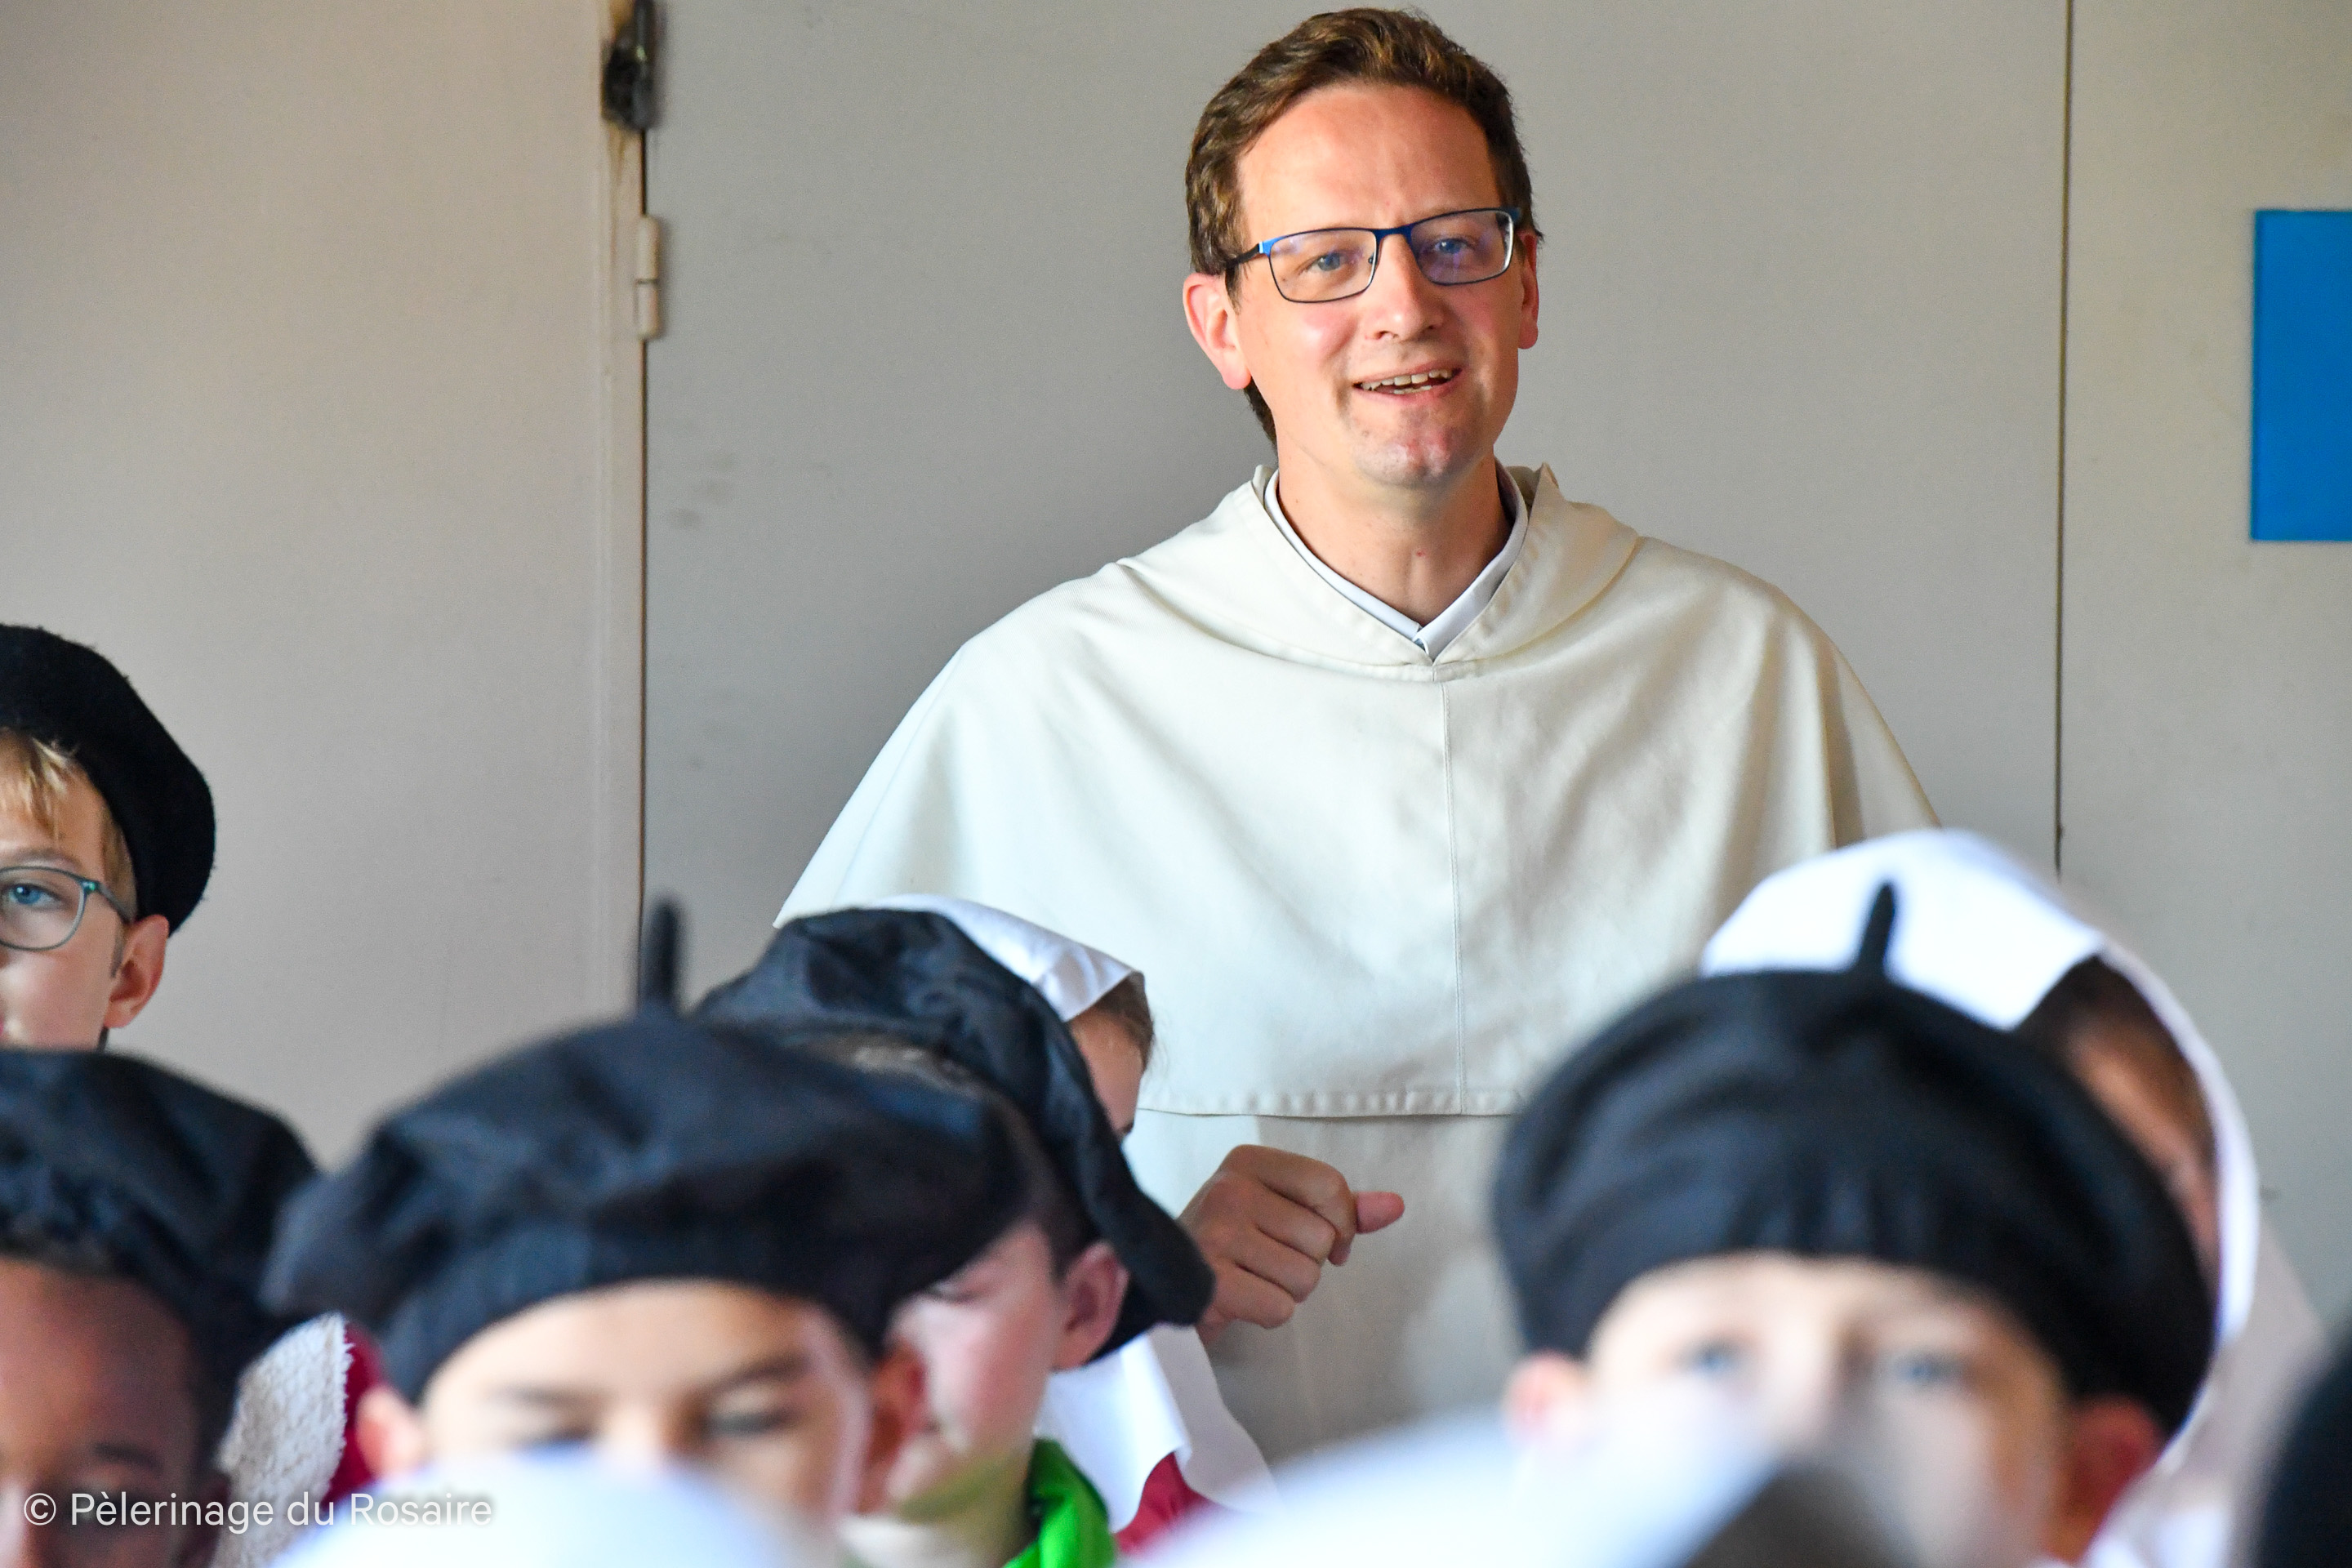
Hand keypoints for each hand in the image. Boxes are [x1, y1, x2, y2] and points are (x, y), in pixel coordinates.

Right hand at [1179, 1144, 1405, 1340]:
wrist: (1163, 1283)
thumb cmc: (1233, 1244)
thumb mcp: (1284, 1211)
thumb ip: (1340, 1208)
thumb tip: (1395, 1206)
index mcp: (1248, 1161)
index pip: (1329, 1186)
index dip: (1340, 1223)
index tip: (1324, 1240)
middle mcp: (1229, 1189)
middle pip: (1321, 1237)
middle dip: (1306, 1261)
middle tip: (1265, 1261)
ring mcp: (1216, 1234)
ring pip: (1305, 1276)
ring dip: (1288, 1290)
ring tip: (1252, 1278)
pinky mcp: (1209, 1283)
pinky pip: (1280, 1308)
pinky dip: (1267, 1313)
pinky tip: (1240, 1299)